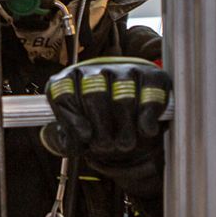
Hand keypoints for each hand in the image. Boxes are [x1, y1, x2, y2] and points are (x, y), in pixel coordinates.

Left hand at [40, 57, 170, 160]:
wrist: (131, 100)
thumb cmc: (97, 117)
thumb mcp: (77, 127)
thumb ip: (69, 139)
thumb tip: (71, 145)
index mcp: (72, 78)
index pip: (63, 93)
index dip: (72, 119)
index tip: (84, 137)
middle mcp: (97, 70)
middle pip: (94, 98)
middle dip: (101, 130)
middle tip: (105, 147)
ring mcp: (125, 70)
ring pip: (123, 100)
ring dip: (124, 130)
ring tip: (124, 144)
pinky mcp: (152, 76)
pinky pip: (150, 99)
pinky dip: (147, 119)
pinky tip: (145, 130)